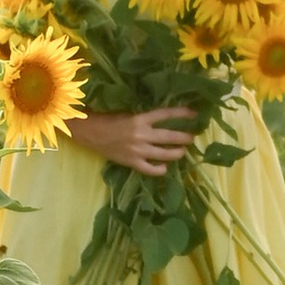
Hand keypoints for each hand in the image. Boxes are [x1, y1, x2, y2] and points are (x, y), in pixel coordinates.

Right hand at [70, 106, 196, 176]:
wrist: (91, 133)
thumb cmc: (108, 120)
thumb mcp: (127, 114)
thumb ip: (144, 118)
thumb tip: (162, 119)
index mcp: (140, 119)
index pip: (165, 115)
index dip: (181, 114)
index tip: (194, 114)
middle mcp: (141, 134)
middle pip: (169, 137)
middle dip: (184, 137)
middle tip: (192, 137)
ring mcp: (137, 150)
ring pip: (164, 154)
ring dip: (176, 153)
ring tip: (182, 151)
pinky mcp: (132, 162)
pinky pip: (150, 169)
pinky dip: (159, 170)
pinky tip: (164, 168)